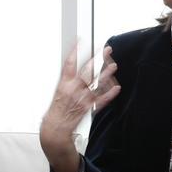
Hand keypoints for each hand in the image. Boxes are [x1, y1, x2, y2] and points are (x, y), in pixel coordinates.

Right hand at [39, 44, 119, 160]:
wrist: (55, 130)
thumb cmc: (55, 112)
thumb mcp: (57, 93)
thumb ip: (67, 83)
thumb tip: (74, 72)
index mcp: (63, 85)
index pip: (69, 64)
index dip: (75, 51)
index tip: (81, 41)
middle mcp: (73, 90)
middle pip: (87, 71)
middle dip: (97, 59)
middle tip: (106, 50)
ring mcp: (82, 99)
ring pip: (96, 84)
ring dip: (106, 74)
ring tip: (114, 65)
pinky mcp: (88, 108)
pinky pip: (101, 100)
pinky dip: (110, 94)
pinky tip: (116, 88)